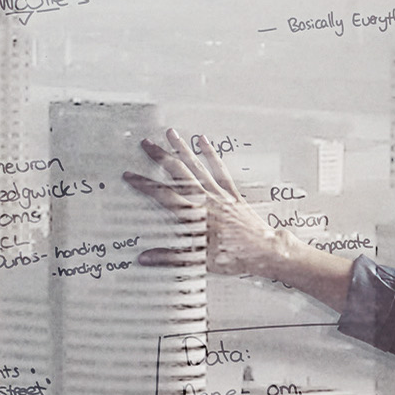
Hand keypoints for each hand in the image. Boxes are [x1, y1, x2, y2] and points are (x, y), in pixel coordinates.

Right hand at [124, 131, 352, 297]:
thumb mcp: (198, 261)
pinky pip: (220, 170)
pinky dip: (210, 155)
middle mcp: (205, 199)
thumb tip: (143, 258)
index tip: (129, 175)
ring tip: (170, 133)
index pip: (163, 195)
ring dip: (182, 149)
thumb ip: (169, 257)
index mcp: (193, 215)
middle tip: (146, 143)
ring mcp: (220, 194)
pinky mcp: (233, 194)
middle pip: (178, 173)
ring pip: (197, 167)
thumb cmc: (233, 258)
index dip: (144, 184)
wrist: (264, 251)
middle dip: (161, 156)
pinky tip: (203, 141)